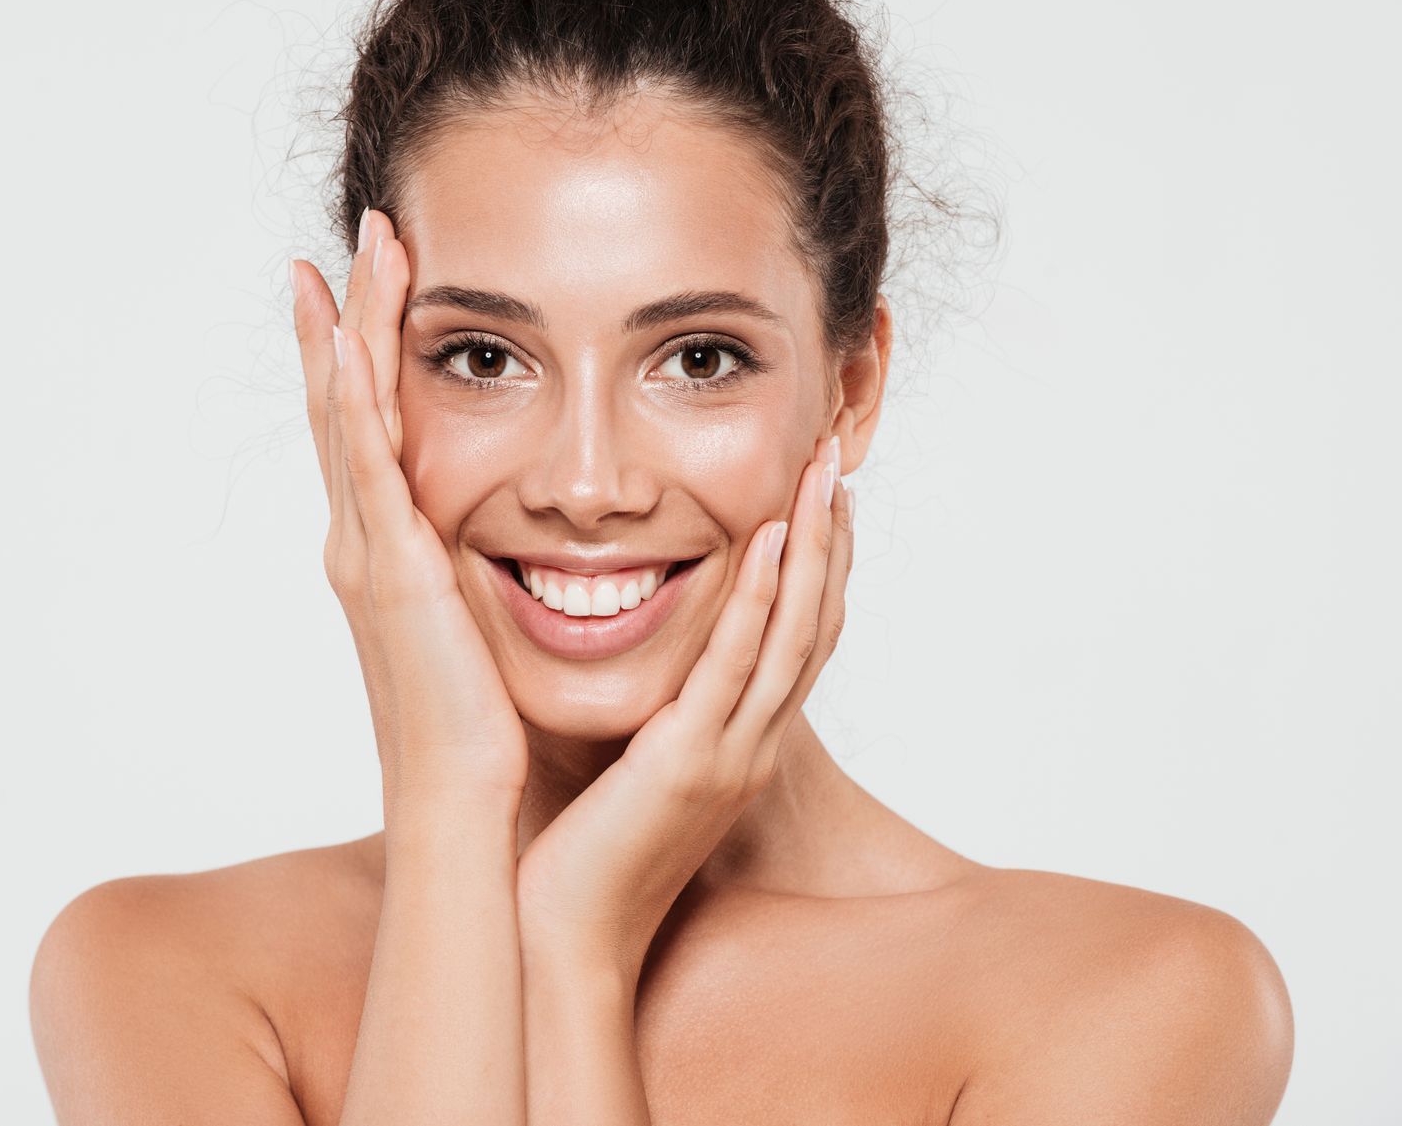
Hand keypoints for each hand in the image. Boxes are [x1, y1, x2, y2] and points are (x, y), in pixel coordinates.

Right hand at [291, 211, 527, 806]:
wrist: (460, 807)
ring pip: (349, 414)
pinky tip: (350, 338)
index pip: (371, 432)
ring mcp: (369, 553)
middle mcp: (364, 544)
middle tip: (357, 234)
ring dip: (351, 327)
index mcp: (387, 558)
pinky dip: (354, 398)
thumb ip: (475, 590)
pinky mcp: (392, 571)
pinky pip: (369, 464)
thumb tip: (504, 558)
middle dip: (348, 315)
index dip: (365, 356)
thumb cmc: (477, 740)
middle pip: (346, 403)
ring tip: (355, 250)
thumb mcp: (473, 640)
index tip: (372, 286)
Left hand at [513, 434, 854, 978]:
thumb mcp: (633, 767)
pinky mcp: (689, 763)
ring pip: (793, 636)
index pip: (799, 640)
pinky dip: (759, 601)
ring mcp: (730, 755)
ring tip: (823, 477)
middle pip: (816, 626)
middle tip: (837, 463)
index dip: (819, 566)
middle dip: (830, 541)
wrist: (564, 938)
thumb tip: (632, 648)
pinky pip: (735, 667)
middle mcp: (752, 746)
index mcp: (740, 744)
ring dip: (812, 551)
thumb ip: (653, 710)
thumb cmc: (582, 854)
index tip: (821, 497)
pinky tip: (769, 542)